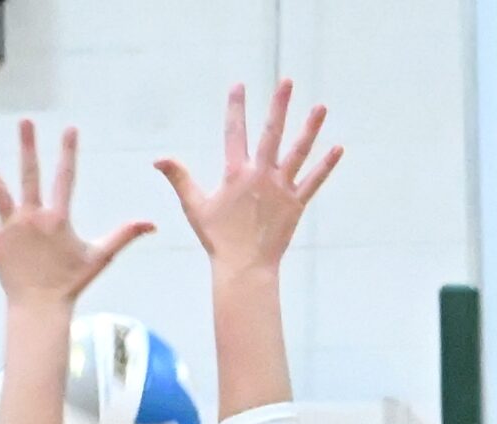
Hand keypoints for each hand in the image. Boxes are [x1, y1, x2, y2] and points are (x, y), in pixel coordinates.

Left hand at [0, 121, 153, 306]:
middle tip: (25, 120)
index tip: (69, 129)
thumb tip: (152, 224)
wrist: (40, 308)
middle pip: (30, 174)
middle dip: (28, 146)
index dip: (68, 152)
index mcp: (57, 218)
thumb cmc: (70, 284)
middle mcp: (33, 217)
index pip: (66, 178)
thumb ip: (124, 235)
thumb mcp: (100, 257)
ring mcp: (11, 227)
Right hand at [155, 80, 341, 274]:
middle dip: (278, 105)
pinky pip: (313, 181)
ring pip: (297, 152)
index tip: (239, 85)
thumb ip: (180, 178)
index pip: (234, 133)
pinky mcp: (295, 205)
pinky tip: (338, 148)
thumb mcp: (195, 207)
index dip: (235, 108)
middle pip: (271, 133)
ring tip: (321, 107)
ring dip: (310, 128)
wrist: (244, 269)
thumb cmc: (218, 240)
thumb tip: (158, 159)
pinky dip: (326, 166)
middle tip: (286, 81)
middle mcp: (260, 176)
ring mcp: (280, 189)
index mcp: (236, 174)